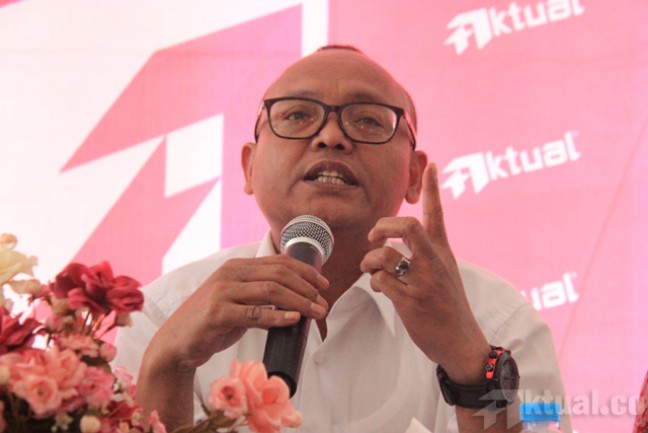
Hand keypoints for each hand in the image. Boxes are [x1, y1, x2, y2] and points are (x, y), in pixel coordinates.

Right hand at [147, 254, 329, 370]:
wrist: (177, 344)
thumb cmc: (211, 325)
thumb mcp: (238, 304)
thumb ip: (260, 298)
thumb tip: (296, 303)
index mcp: (236, 267)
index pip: (278, 262)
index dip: (305, 271)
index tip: (323, 284)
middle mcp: (229, 274)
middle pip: (278, 274)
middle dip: (306, 288)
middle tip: (323, 303)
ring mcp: (222, 292)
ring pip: (270, 290)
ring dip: (299, 301)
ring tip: (317, 312)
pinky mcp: (217, 313)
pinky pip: (254, 313)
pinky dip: (277, 316)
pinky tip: (293, 319)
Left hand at [360, 163, 490, 383]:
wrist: (462, 342)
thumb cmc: (449, 306)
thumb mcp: (446, 273)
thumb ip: (426, 253)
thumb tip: (394, 241)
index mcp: (443, 252)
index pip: (437, 214)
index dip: (433, 188)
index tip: (432, 164)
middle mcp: (434, 263)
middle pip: (406, 227)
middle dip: (382, 227)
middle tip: (374, 237)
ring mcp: (424, 283)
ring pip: (385, 256)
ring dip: (370, 260)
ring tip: (370, 267)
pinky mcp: (412, 303)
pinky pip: (381, 282)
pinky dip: (375, 282)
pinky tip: (381, 288)